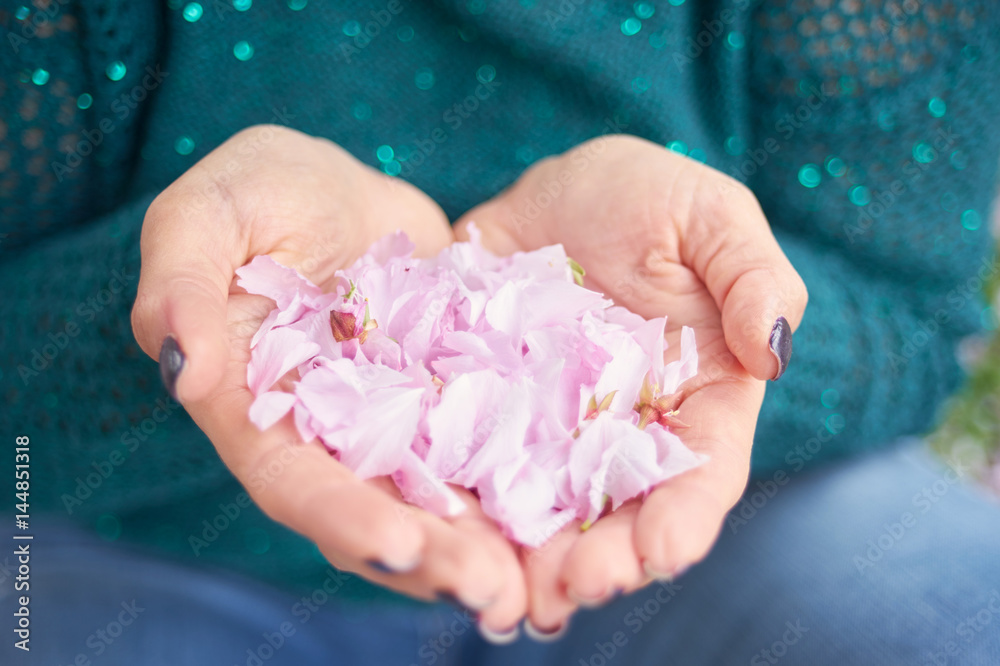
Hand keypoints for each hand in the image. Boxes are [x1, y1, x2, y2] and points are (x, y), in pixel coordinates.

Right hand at [131, 126, 528, 632]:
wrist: (339, 188)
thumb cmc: (255, 191)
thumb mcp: (204, 214)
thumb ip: (180, 285)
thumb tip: (182, 370)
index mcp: (254, 408)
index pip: (290, 480)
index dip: (339, 517)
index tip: (397, 546)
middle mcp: (323, 435)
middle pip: (373, 509)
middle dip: (428, 556)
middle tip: (494, 594)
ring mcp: (389, 424)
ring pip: (433, 497)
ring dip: (479, 545)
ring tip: (532, 583)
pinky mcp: (444, 402)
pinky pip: (481, 449)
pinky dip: (515, 485)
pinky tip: (561, 516)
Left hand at [454, 134, 807, 631]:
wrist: (553, 191)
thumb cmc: (647, 196)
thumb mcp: (711, 217)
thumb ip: (754, 279)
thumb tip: (772, 354)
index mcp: (695, 396)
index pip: (701, 469)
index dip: (685, 516)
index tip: (661, 552)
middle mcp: (624, 430)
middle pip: (620, 509)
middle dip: (602, 557)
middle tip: (571, 590)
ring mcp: (553, 429)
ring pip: (547, 507)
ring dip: (531, 556)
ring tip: (510, 594)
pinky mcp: (488, 413)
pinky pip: (475, 464)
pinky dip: (467, 507)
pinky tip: (447, 537)